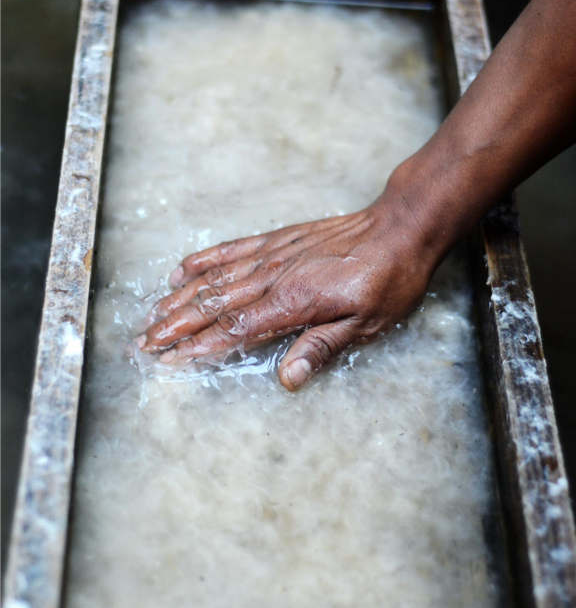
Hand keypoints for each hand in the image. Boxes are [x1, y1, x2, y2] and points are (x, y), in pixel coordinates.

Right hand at [136, 177, 437, 390]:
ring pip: (215, 279)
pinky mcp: (277, 240)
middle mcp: (274, 276)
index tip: (170, 361)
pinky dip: (203, 261)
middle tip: (144, 345)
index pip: (235, 328)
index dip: (199, 347)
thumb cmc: (388, 280)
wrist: (399, 229)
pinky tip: (182, 271)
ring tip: (150, 316)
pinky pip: (232, 250)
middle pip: (213, 304)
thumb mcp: (366, 324)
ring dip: (180, 299)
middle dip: (175, 326)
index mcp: (294, 301)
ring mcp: (272, 255)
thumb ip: (322, 347)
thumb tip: (287, 378)